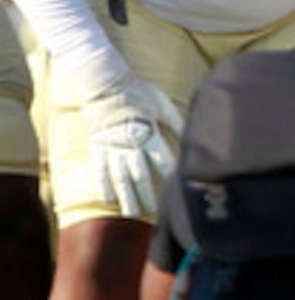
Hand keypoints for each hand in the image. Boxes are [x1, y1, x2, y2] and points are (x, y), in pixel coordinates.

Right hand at [83, 79, 183, 221]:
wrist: (105, 86)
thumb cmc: (139, 93)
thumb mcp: (162, 103)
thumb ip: (177, 120)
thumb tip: (193, 134)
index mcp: (147, 132)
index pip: (162, 158)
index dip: (170, 173)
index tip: (178, 188)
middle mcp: (129, 143)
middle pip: (140, 175)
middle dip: (147, 195)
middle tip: (155, 211)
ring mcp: (111, 147)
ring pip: (120, 178)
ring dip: (127, 197)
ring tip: (132, 213)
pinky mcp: (97, 147)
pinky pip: (100, 171)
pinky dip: (104, 186)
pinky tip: (109, 200)